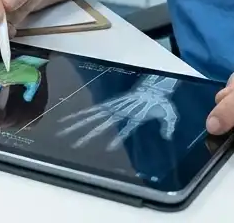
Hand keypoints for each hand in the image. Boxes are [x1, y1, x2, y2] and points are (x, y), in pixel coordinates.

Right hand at [56, 74, 180, 149]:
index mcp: (135, 114)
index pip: (125, 129)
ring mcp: (114, 106)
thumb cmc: (161, 101)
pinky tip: (69, 118)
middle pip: (103, 123)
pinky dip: (81, 113)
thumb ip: (169, 124)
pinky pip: (94, 109)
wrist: (154, 85)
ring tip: (63, 129)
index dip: (117, 138)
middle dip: (89, 133)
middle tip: (75, 144)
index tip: (108, 148)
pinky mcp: (111, 103)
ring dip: (79, 122)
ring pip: (94, 115)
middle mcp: (121, 110)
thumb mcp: (170, 113)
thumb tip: (167, 135)